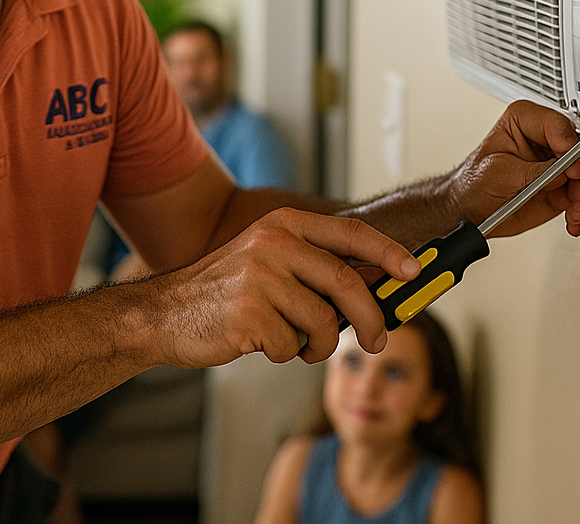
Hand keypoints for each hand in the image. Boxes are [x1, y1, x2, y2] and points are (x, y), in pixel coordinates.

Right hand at [141, 208, 417, 367]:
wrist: (165, 314)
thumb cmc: (225, 294)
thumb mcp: (269, 262)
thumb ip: (316, 268)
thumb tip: (379, 287)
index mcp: (284, 224)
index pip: (351, 233)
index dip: (389, 253)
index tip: (414, 272)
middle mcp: (273, 242)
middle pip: (348, 283)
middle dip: (371, 320)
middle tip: (375, 340)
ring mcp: (260, 276)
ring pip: (323, 322)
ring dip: (318, 345)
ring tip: (296, 343)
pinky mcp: (248, 312)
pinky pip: (292, 346)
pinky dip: (284, 355)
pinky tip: (259, 343)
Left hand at [449, 101, 579, 236]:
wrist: (473, 210)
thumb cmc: (476, 182)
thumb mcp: (499, 173)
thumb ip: (534, 170)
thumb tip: (564, 169)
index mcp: (525, 120)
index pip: (559, 124)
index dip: (571, 146)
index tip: (574, 168)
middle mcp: (547, 139)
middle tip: (578, 192)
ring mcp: (560, 163)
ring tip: (574, 211)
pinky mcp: (566, 186)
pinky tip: (573, 220)